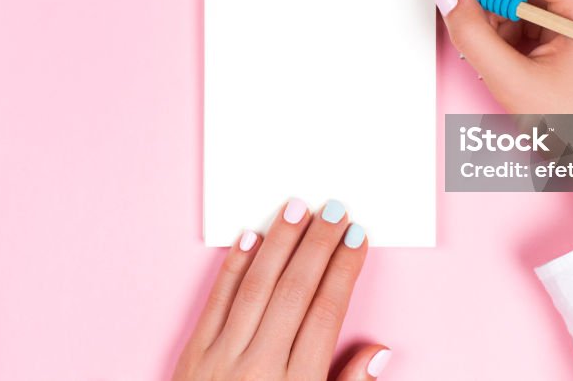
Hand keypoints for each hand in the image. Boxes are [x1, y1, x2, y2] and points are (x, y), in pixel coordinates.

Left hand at [173, 199, 390, 379]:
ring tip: (297, 207)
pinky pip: (216, 300)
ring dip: (280, 242)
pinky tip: (251, 236)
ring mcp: (222, 358)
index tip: (358, 238)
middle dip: (318, 245)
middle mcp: (260, 367)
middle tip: (335, 209)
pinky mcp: (192, 354)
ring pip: (257, 286)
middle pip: (296, 291)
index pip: (327, 313)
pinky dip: (233, 266)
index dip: (345, 270)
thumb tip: (379, 351)